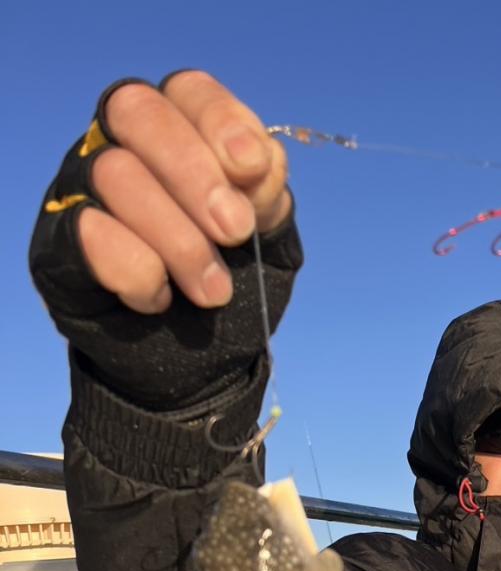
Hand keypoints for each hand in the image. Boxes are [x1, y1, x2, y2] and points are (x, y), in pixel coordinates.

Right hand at [30, 72, 301, 408]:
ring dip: (179, 239)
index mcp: (179, 135)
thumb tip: (262, 162)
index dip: (220, 119)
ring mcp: (82, 192)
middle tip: (235, 233)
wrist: (197, 377)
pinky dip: (138, 271)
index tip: (252, 169)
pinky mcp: (58, 246)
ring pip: (116, 174)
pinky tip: (160, 300)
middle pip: (138, 113)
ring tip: (214, 292)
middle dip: (196, 173)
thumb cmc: (230, 297)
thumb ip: (270, 203)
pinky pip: (90, 233)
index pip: (186, 91)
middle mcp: (120, 147)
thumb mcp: (269, 250)